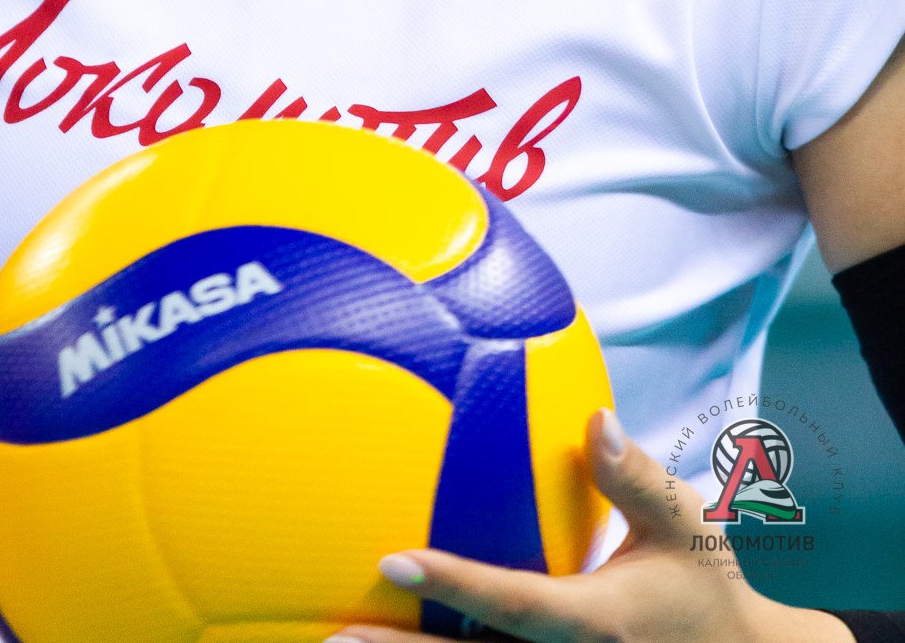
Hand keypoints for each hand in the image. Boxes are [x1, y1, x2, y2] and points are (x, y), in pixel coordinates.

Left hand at [326, 409, 852, 642]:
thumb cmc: (706, 586)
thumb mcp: (686, 525)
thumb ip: (634, 475)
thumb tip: (593, 419)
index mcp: (594, 622)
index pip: (512, 602)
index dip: (453, 582)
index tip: (391, 556)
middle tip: (335, 630)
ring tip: (339, 638)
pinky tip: (396, 635)